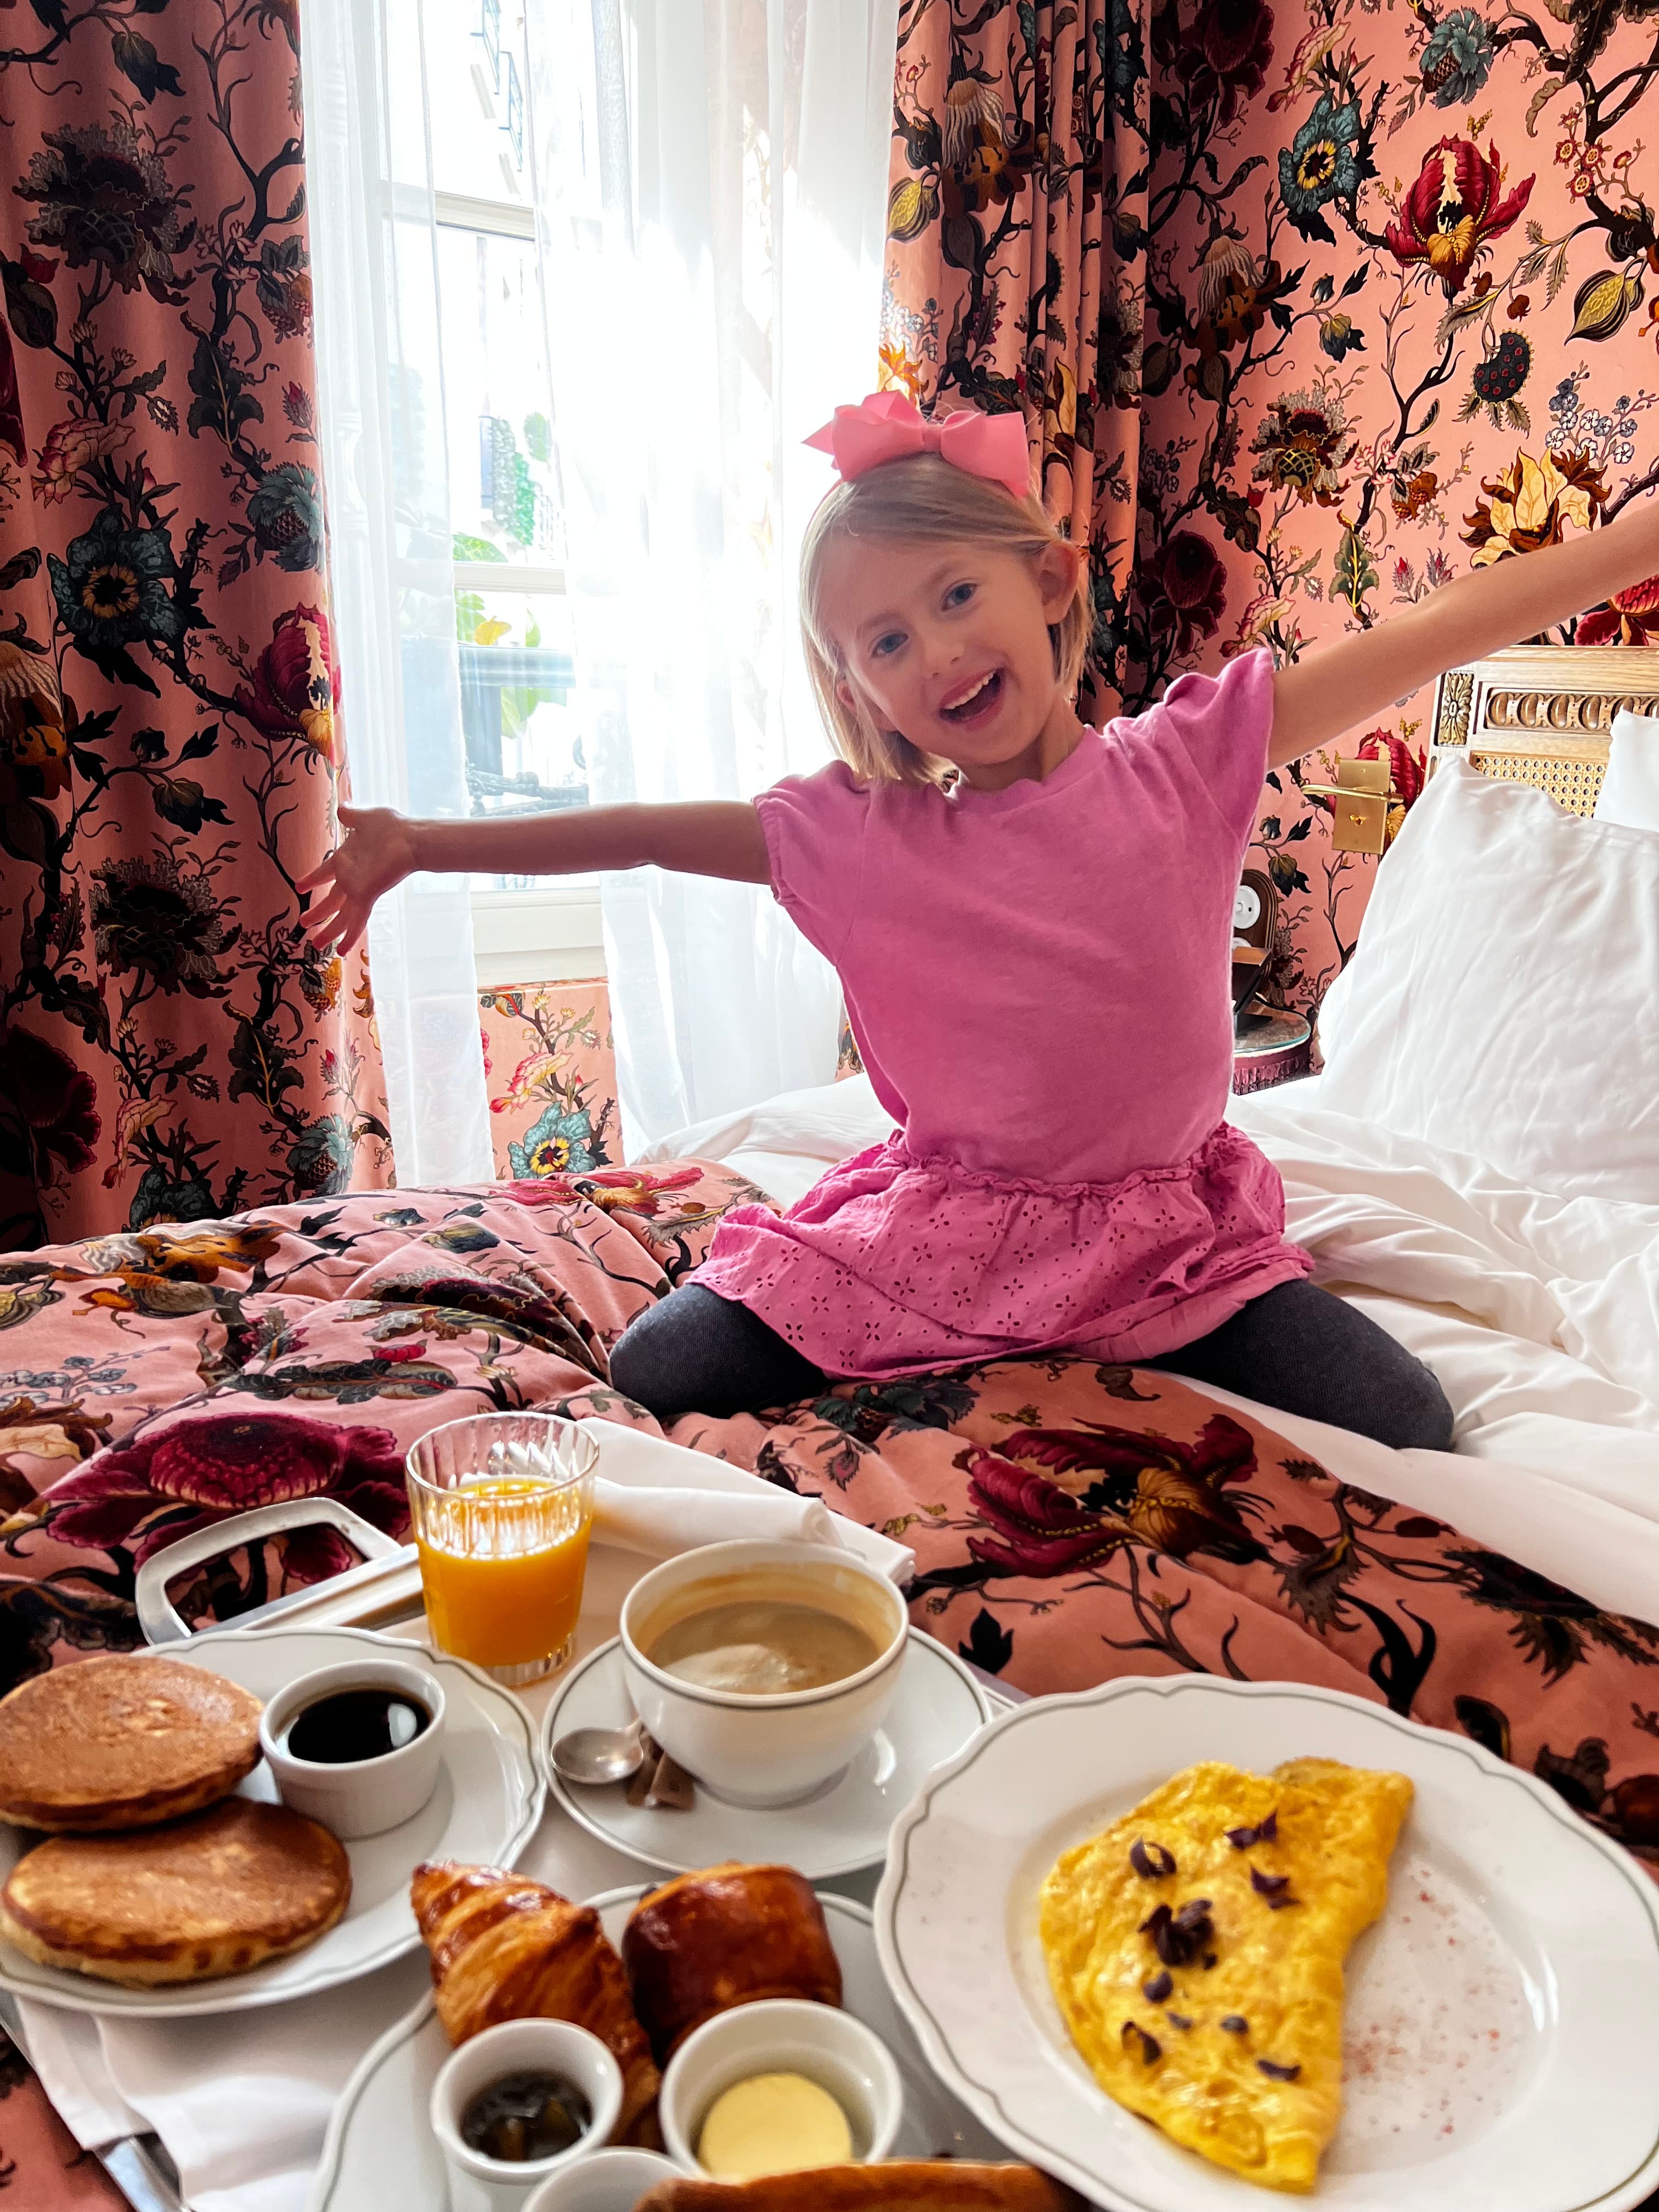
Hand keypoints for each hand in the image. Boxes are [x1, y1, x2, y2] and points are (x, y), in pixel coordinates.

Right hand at [297, 803, 418, 952]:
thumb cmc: (391, 827)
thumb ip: (351, 816)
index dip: (312, 879)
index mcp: (346, 859)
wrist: (409, 837)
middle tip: (303, 923)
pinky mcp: (366, 896)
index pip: (324, 871)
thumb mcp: (364, 818)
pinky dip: (349, 936)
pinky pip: (356, 921)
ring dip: (328, 931)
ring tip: (316, 945)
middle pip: (331, 900)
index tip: (300, 886)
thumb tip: (341, 808)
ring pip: (340, 915)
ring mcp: (358, 889)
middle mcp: (351, 877)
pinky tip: (342, 951)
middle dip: (317, 912)